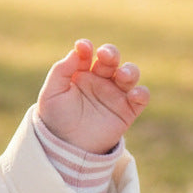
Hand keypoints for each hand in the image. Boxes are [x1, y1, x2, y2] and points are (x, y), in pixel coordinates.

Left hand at [37, 40, 149, 154]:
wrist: (66, 146)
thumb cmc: (56, 117)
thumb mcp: (51, 93)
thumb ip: (61, 71)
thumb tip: (76, 51)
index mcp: (80, 72)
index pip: (85, 54)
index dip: (85, 48)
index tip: (83, 47)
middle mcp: (99, 79)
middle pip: (110, 59)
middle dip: (110, 53)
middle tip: (106, 55)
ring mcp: (114, 93)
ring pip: (129, 74)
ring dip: (129, 71)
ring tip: (122, 74)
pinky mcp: (127, 110)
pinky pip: (140, 97)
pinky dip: (141, 93)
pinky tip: (134, 94)